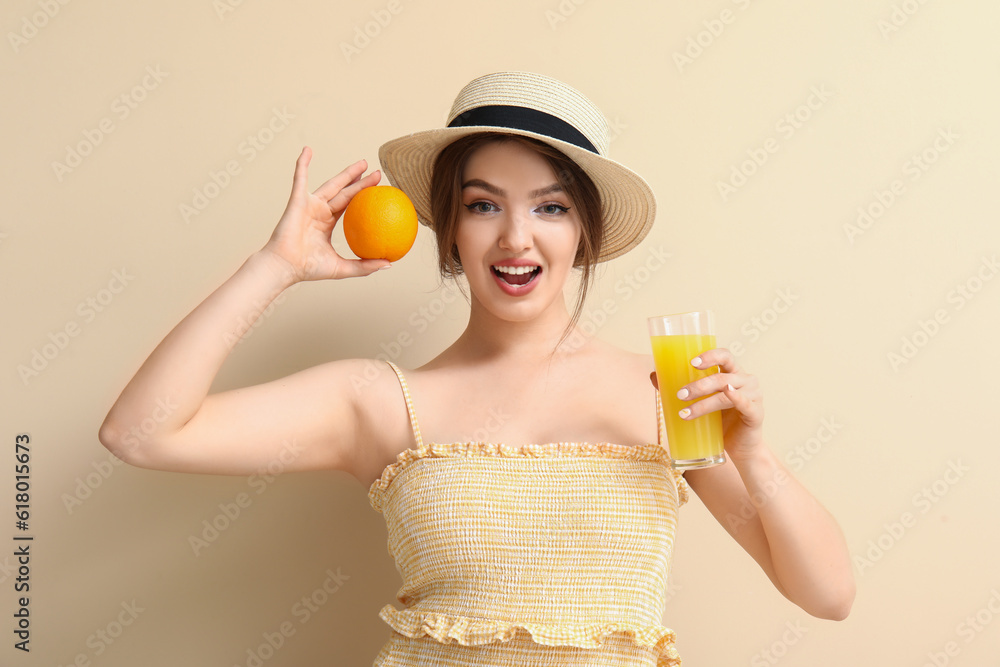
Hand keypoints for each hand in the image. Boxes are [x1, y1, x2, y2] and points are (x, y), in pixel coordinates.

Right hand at [260, 146, 389, 282]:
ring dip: (346, 173)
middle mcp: (320, 212)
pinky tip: (307, 150)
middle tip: (377, 173)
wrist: (285, 266)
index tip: (379, 192)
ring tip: (362, 163)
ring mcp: (309, 205)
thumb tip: (390, 264)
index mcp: (327, 224)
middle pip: (345, 193)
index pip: (350, 207)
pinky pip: (300, 179)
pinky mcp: (298, 201)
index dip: (363, 198)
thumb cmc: (309, 269)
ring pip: (332, 185)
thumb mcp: (343, 268)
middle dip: (361, 182)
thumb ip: (365, 266)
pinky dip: (302, 164)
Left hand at [649, 347, 763, 460]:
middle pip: (721, 375)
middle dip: (698, 385)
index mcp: (733, 373)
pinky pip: (745, 403)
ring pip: (726, 394)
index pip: (724, 356)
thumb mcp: (701, 402)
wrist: (740, 447)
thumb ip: (682, 388)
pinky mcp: (756, 413)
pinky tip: (727, 394)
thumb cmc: (720, 422)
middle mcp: (745, 380)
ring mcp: (753, 396)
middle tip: (680, 395)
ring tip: (685, 413)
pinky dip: (736, 397)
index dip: (709, 356)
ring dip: (704, 402)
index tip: (691, 362)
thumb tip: (653, 375)